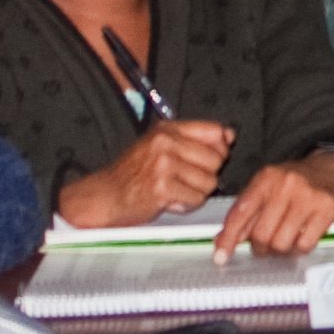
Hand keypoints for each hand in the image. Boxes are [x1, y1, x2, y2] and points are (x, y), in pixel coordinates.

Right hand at [58, 118, 235, 225]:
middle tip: (182, 180)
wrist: (103, 197)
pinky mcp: (162, 188)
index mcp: (167, 129)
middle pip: (217, 159)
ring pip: (209, 181)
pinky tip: (168, 201)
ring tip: (173, 190)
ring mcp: (163, 164)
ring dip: (195, 192)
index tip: (203, 160)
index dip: (218, 150)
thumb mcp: (159, 146)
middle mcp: (165, 142)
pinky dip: (186, 205)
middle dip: (205, 174)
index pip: (215, 131)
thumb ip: (194, 139)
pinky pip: (196, 198)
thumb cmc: (134, 174)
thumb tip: (229, 135)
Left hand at [210, 154, 333, 259]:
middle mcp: (286, 185)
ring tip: (285, 240)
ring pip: (282, 243)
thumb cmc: (298, 180)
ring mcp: (308, 197)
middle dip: (260, 247)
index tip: (221, 256)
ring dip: (280, 250)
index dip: (228, 239)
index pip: (240, 213)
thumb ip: (246, 212)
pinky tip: (301, 237)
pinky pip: (305, 245)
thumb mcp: (268, 187)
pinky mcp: (327, 209)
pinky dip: (300, 248)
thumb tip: (224, 240)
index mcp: (266, 178)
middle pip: (261, 235)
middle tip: (265, 245)